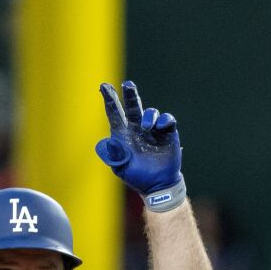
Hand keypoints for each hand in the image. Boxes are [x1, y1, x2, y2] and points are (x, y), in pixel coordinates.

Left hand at [95, 80, 182, 196]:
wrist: (158, 185)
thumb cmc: (137, 177)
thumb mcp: (121, 168)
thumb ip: (113, 155)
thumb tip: (108, 141)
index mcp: (123, 135)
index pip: (115, 114)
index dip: (110, 100)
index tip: (103, 87)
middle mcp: (137, 129)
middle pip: (132, 107)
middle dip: (130, 94)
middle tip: (127, 84)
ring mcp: (153, 130)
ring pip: (150, 112)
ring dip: (149, 116)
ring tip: (147, 127)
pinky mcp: (167, 133)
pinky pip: (166, 120)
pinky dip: (163, 120)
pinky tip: (159, 128)